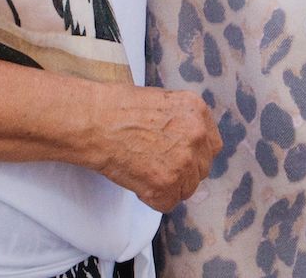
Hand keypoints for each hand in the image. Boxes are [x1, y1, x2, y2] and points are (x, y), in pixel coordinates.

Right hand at [85, 83, 220, 211]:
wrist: (94, 122)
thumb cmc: (116, 108)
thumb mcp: (163, 102)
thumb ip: (182, 122)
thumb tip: (185, 142)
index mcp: (197, 111)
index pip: (211, 146)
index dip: (195, 156)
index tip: (180, 160)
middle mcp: (197, 135)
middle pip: (201, 169)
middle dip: (183, 173)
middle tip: (158, 169)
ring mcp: (184, 161)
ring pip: (187, 188)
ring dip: (168, 188)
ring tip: (145, 176)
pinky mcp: (165, 183)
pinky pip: (168, 203)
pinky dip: (153, 200)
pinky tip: (139, 185)